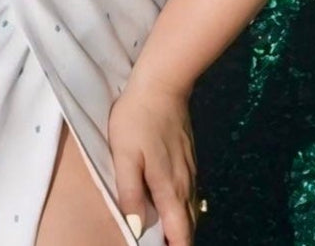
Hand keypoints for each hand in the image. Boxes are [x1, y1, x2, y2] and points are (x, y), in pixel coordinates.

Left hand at [107, 76, 198, 244]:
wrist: (162, 84)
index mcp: (170, 189)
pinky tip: (169, 201)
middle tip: (161, 242)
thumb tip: (136, 227)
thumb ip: (131, 192)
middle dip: (179, 239)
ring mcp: (190, 170)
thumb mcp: (125, 155)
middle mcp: (185, 185)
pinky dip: (182, 206)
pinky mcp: (188, 157)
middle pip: (189, 226)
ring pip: (190, 208)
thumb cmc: (138, 119)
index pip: (180, 234)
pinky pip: (189, 192)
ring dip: (181, 224)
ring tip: (165, 231)